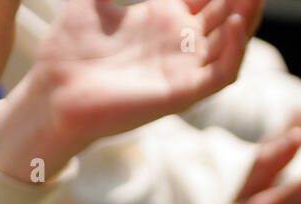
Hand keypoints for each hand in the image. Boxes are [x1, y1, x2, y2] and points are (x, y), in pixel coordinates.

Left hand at [0, 0, 260, 180]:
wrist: (53, 92)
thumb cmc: (66, 49)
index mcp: (163, 18)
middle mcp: (179, 44)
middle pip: (226, 12)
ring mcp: (183, 69)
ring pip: (232, 41)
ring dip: (247, 16)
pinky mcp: (181, 93)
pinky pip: (222, 74)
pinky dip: (235, 50)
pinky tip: (234, 23)